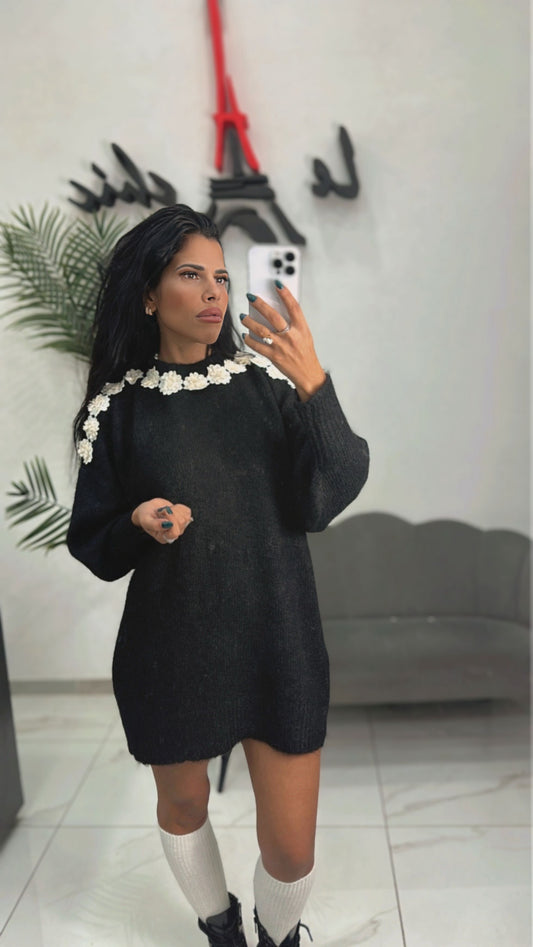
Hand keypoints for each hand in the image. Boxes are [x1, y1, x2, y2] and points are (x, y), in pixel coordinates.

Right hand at [131, 499, 192, 544]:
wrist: (148, 508)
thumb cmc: (145, 516)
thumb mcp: (145, 520)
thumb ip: (154, 524)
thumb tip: (167, 525)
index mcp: (164, 537)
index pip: (174, 533)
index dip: (171, 521)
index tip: (163, 513)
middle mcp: (173, 533)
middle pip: (181, 523)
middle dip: (171, 513)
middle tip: (162, 511)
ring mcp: (180, 526)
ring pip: (185, 517)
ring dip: (174, 510)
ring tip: (165, 510)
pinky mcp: (183, 518)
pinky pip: (187, 511)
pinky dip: (179, 507)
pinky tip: (171, 508)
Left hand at [241, 282, 326, 401]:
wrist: (307, 374)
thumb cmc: (305, 353)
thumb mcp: (304, 335)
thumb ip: (293, 323)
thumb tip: (276, 310)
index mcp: (301, 329)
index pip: (294, 307)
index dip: (286, 294)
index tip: (277, 284)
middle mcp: (291, 336)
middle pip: (273, 316)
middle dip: (260, 304)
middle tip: (251, 296)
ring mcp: (281, 347)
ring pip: (261, 330)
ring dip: (249, 322)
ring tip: (243, 316)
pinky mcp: (274, 356)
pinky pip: (257, 345)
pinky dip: (249, 339)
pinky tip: (245, 334)